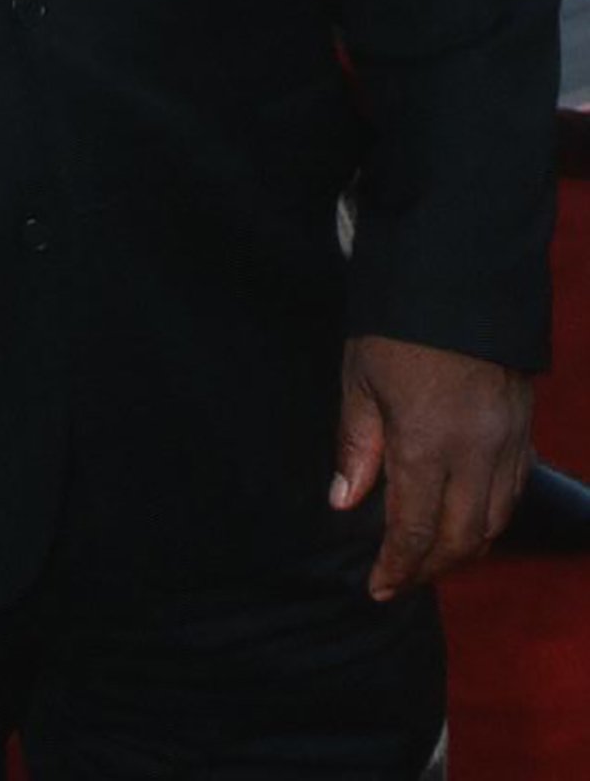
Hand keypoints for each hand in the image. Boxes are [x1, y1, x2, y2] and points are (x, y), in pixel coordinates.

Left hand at [330, 332, 533, 597]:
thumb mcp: (359, 381)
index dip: (398, 566)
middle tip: (400, 582)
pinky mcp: (525, 432)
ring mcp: (508, 445)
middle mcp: (477, 455)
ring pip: (495, 523)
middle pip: (461, 538)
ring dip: (463, 549)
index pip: (416, 529)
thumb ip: (356, 446)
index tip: (378, 588)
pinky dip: (490, 519)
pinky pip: (512, 494)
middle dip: (430, 568)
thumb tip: (345, 501)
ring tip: (429, 561)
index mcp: (428, 445)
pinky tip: (466, 523)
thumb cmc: (396, 329)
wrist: (458, 282)